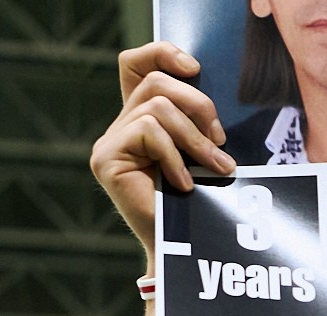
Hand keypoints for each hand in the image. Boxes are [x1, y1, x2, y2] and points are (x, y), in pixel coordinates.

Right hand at [89, 41, 235, 255]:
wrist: (181, 251)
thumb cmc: (198, 206)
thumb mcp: (202, 153)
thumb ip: (197, 123)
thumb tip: (208, 98)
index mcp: (142, 120)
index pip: (136, 65)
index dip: (161, 54)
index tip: (195, 68)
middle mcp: (120, 127)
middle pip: (155, 83)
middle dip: (198, 106)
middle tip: (220, 142)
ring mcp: (109, 143)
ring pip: (156, 108)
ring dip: (194, 138)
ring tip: (216, 167)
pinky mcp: (106, 159)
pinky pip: (149, 133)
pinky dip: (175, 158)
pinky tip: (185, 185)